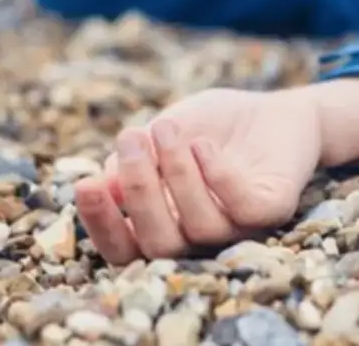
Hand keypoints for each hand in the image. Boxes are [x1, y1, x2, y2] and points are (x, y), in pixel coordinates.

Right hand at [73, 86, 320, 263]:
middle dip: (140, 194)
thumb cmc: (211, 125)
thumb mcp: (164, 130)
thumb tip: (107, 185)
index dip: (102, 225)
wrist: (274, 110)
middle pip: (160, 246)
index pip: (125, 248)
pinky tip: (203, 144)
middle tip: (130, 141)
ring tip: (166, 129)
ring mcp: (238, 229)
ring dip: (177, 175)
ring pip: (200, 228)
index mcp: (166, 225)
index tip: (84, 185)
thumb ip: (137, 159)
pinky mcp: (273, 210)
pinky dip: (217, 177)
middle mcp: (199, 237)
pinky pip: (243, 208)